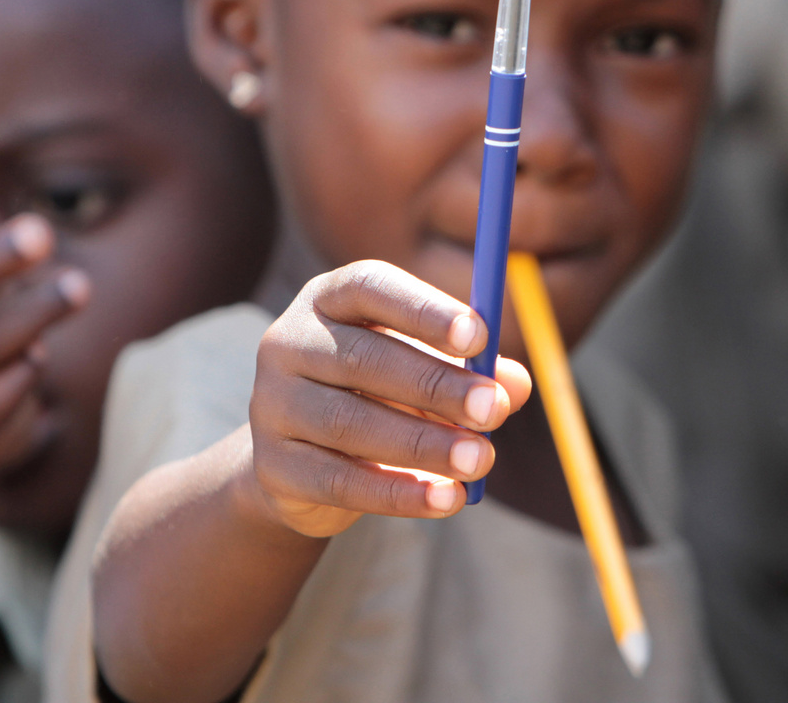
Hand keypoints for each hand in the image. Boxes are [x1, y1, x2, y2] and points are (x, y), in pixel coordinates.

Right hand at [247, 260, 531, 537]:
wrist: (301, 463)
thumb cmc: (379, 394)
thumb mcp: (425, 372)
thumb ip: (471, 371)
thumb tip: (516, 384)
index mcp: (328, 299)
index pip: (369, 287)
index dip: (425, 309)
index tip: (480, 337)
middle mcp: (289, 342)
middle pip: (362, 358)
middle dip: (436, 386)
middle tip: (494, 409)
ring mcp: (271, 405)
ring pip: (352, 424)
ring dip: (424, 445)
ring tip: (481, 460)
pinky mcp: (273, 467)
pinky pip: (340, 481)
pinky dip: (400, 494)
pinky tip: (448, 499)